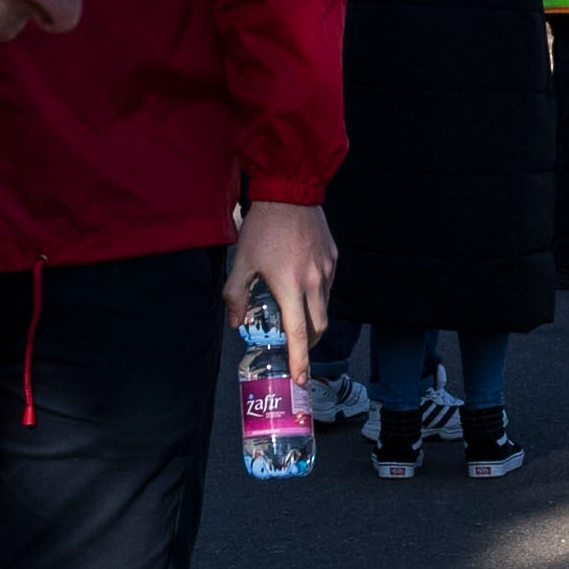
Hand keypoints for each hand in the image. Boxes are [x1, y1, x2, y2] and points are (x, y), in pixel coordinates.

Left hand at [225, 199, 335, 383]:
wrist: (290, 191)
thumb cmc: (263, 227)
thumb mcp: (241, 262)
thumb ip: (235, 296)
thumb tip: (236, 323)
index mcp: (290, 287)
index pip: (297, 333)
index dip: (299, 359)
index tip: (301, 378)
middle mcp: (313, 283)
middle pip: (318, 327)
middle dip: (308, 344)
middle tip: (296, 350)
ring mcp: (326, 271)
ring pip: (324, 307)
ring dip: (312, 319)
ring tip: (296, 318)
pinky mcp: (332, 258)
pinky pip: (327, 287)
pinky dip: (316, 297)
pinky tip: (302, 288)